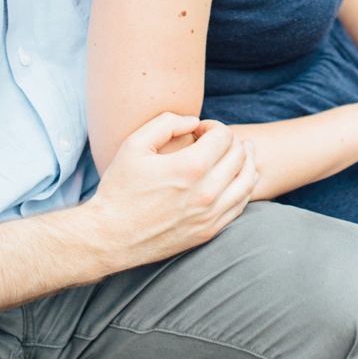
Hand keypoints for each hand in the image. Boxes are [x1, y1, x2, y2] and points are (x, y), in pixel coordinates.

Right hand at [84, 113, 257, 267]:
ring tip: (238, 152)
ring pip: (248, 180)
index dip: (213, 126)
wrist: (110, 237)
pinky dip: (244, 186)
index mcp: (189, 168)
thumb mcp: (134, 145)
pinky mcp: (209, 231)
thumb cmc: (119, 188)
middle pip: (239, 155)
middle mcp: (206, 192)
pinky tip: (237, 178)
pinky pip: (240, 204)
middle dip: (230, 140)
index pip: (223, 136)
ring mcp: (210, 215)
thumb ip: (166, 123)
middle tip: (214, 140)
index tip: (199, 130)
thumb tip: (194, 122)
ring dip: (246, 161)